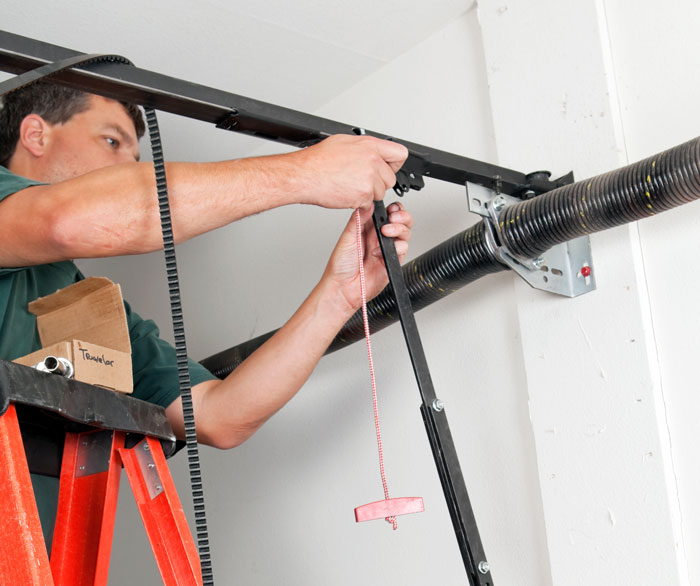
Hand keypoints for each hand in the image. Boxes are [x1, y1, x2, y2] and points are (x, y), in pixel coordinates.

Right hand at [290, 135, 407, 209]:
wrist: (304, 175)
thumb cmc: (317, 160)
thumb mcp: (343, 142)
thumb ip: (364, 147)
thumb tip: (372, 151)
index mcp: (370, 146)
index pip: (400, 154)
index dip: (393, 164)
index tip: (387, 167)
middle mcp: (372, 161)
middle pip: (390, 178)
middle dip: (379, 182)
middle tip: (360, 180)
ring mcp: (369, 179)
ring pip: (380, 192)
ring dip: (368, 193)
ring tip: (350, 185)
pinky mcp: (364, 195)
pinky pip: (369, 203)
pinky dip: (359, 202)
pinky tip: (346, 192)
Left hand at [322, 201, 412, 313]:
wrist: (344, 288)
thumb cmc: (341, 266)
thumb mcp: (347, 237)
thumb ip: (359, 220)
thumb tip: (368, 204)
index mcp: (367, 228)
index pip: (386, 213)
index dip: (392, 208)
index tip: (390, 208)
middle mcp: (378, 237)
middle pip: (400, 221)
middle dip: (402, 216)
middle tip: (393, 218)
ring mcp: (386, 249)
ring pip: (405, 233)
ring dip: (400, 229)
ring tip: (387, 232)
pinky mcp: (392, 261)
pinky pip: (403, 249)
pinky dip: (397, 247)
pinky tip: (383, 251)